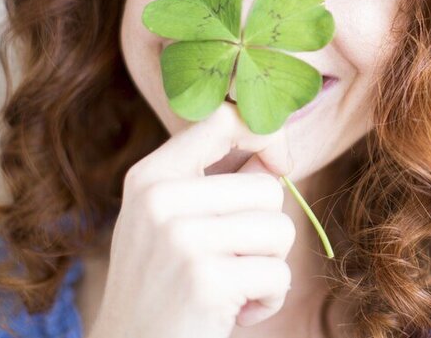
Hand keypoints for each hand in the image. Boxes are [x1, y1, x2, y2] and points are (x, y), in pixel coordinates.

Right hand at [87, 102, 295, 337]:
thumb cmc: (165, 286)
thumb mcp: (172, 222)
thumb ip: (217, 181)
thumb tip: (276, 147)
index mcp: (151, 177)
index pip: (224, 118)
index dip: (267, 136)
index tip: (278, 165)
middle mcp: (160, 200)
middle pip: (268, 187)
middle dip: (266, 231)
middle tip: (233, 261)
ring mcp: (181, 239)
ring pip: (280, 229)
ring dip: (269, 266)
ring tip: (232, 286)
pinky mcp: (206, 280)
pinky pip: (279, 275)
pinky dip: (269, 300)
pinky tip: (235, 312)